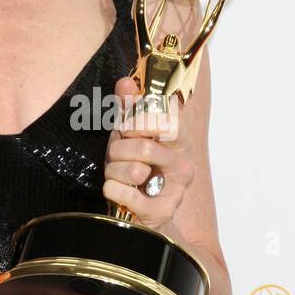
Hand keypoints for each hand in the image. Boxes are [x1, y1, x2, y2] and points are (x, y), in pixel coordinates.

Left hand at [101, 76, 195, 229]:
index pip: (168, 121)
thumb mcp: (130, 134)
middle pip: (145, 146)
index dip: (140, 121)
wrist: (139, 210)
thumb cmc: (135, 166)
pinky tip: (115, 190)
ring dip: (113, 170)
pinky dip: (111, 189)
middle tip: (116, 155)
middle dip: (118, 149)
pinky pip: (124, 194)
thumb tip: (126, 82)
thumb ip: (128, 107)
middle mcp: (184, 165)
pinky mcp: (161, 212)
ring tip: (117, 175)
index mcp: (180, 141)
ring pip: (134, 170)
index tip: (128, 128)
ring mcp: (175, 191)